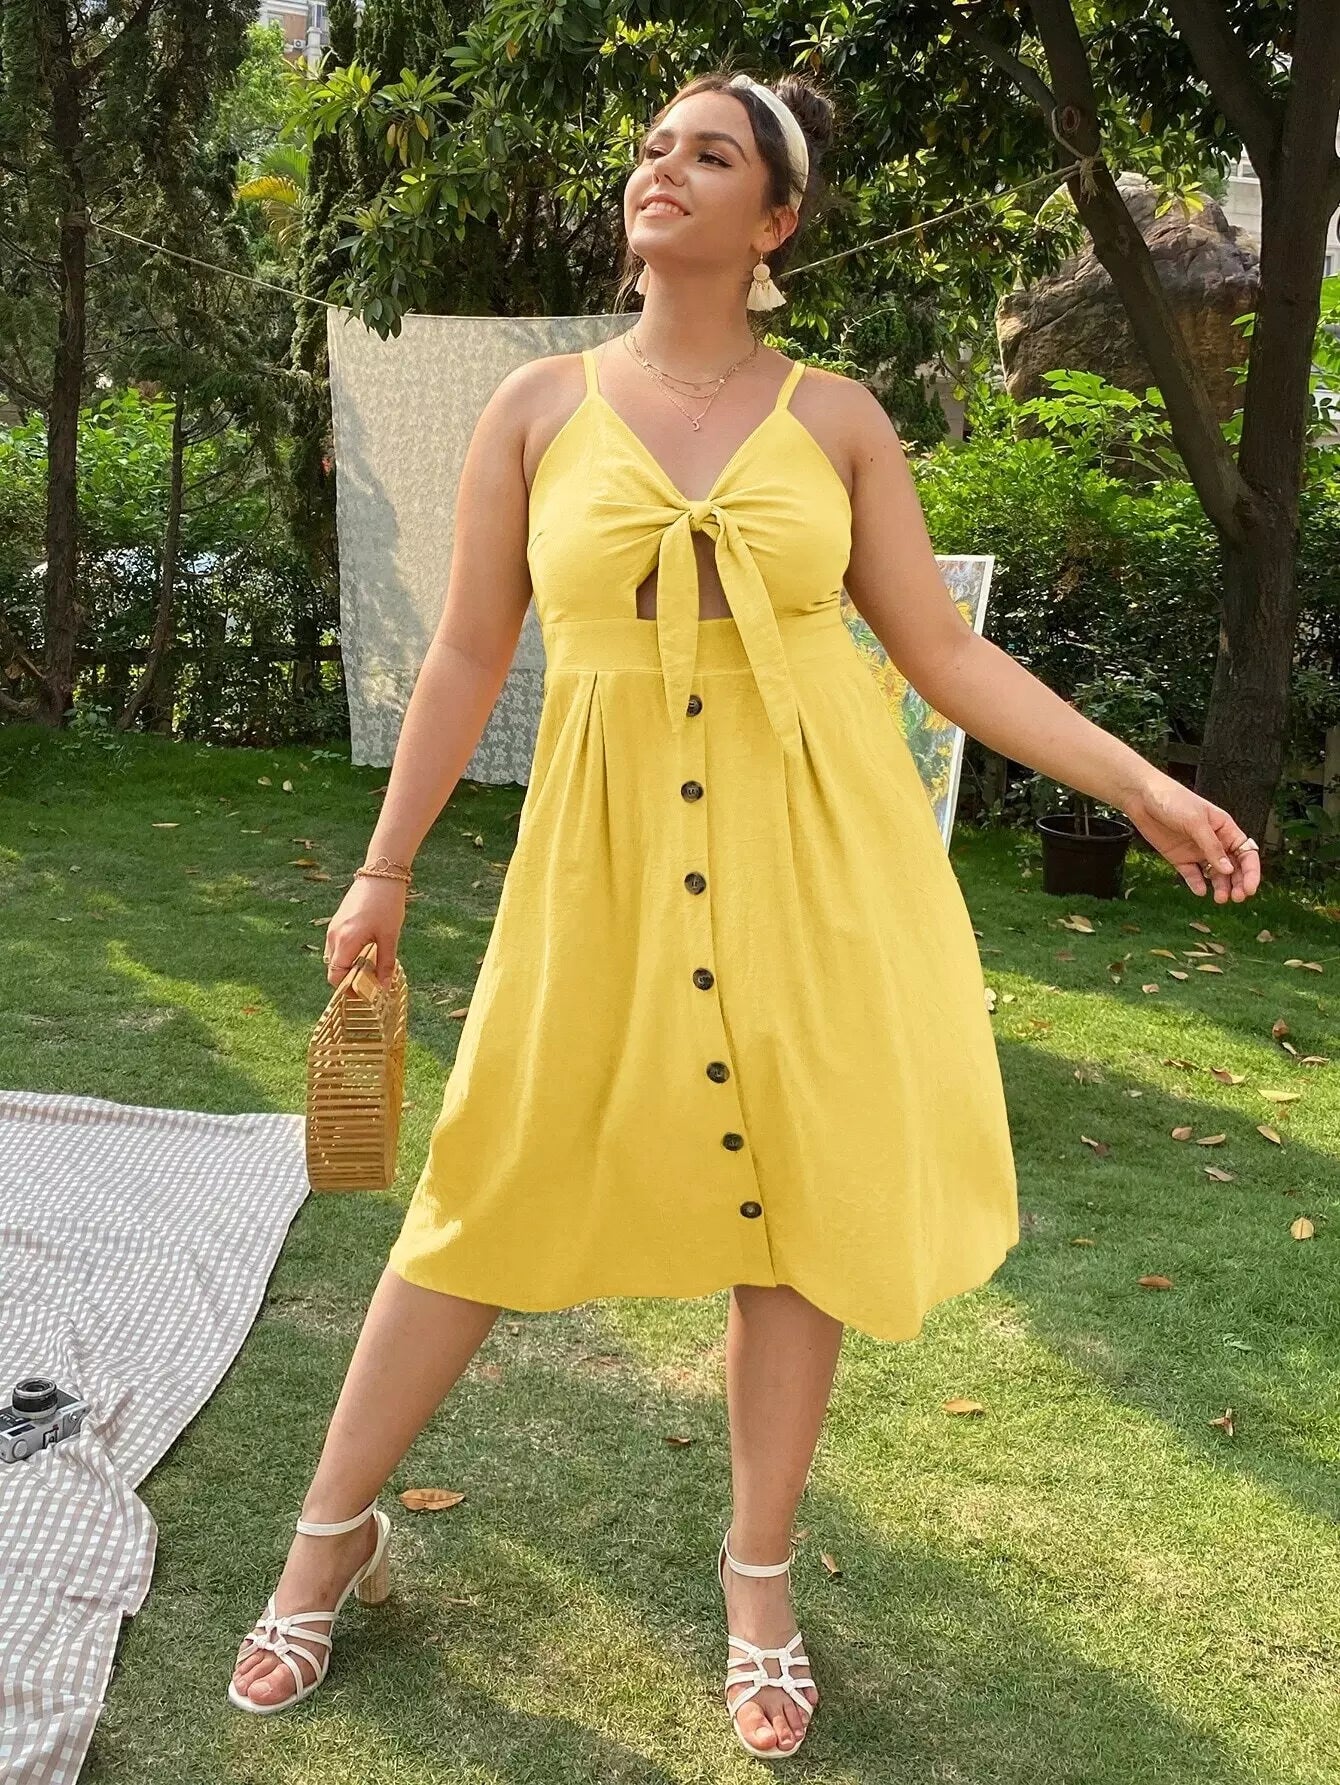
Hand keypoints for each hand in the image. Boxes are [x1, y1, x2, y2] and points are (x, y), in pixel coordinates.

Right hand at [322, 876, 408, 988]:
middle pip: (332, 968)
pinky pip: (336, 945)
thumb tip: (383, 987)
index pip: (335, 976)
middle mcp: (334, 936)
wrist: (381, 874)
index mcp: (345, 942)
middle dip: (347, 979)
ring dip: (346, 966)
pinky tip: (365, 951)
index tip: (362, 994)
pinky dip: (346, 954)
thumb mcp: (390, 937)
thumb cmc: (387, 905)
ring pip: (333, 957)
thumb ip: (385, 964)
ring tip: (368, 967)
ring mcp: (333, 927)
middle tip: (368, 984)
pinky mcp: (337, 921)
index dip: (346, 989)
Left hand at [1119, 771, 1261, 903]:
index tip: (1250, 888)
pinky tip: (1200, 890)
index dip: (1251, 871)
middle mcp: (1213, 842)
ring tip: (1220, 898)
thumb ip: (1212, 846)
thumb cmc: (1173, 799)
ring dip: (1220, 887)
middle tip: (1236, 897)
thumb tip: (1228, 869)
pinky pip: (1192, 875)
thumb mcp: (1196, 821)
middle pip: (1233, 867)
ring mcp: (1197, 851)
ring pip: (1214, 874)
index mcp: (1224, 828)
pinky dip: (1197, 884)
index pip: (1245, 852)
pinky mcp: (1180, 858)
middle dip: (1238, 883)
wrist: (1142, 798)